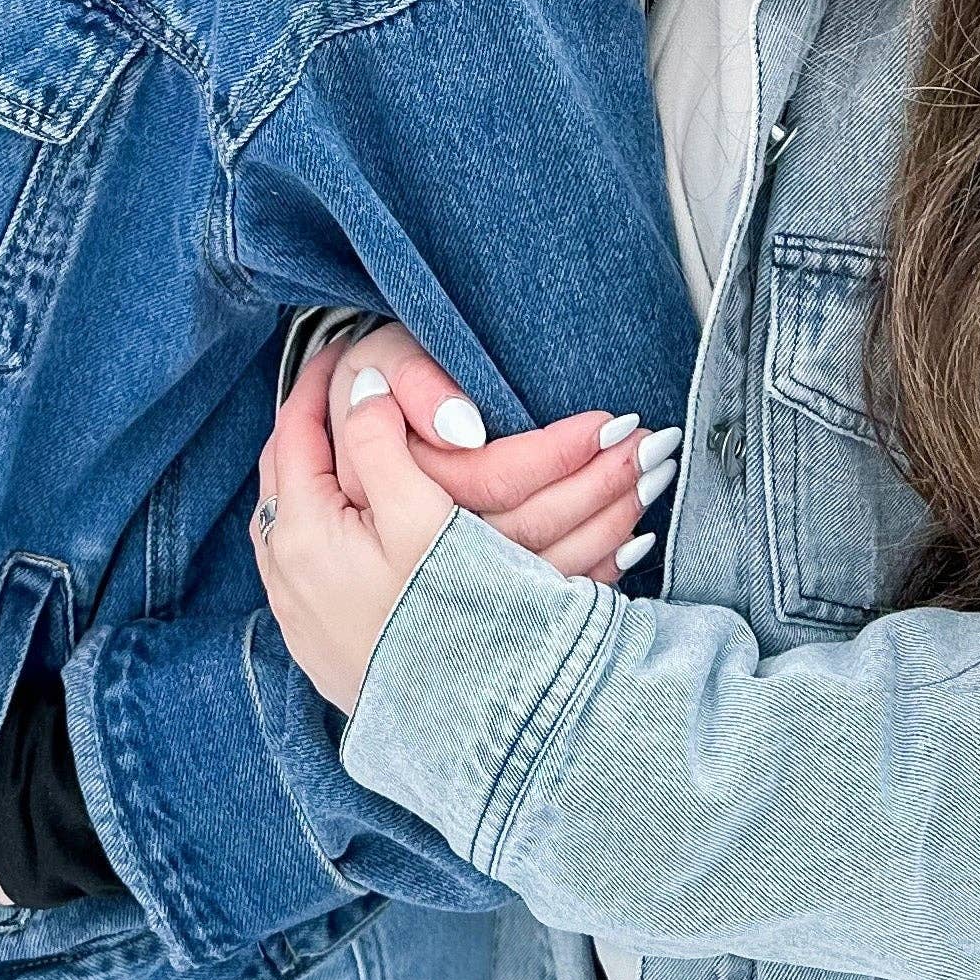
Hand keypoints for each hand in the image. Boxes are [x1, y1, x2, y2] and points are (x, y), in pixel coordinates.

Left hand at [252, 341, 452, 712]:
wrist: (465, 731)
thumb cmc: (442, 619)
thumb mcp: (419, 517)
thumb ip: (380, 444)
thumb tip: (358, 392)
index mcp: (301, 534)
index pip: (292, 438)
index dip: (314, 392)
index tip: (336, 358)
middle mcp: (285, 576)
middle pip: (284, 480)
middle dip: (306, 433)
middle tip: (332, 396)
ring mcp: (298, 617)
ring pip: (290, 524)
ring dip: (310, 481)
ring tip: (338, 450)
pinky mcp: (320, 647)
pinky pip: (304, 565)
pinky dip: (321, 528)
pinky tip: (349, 527)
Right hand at [329, 322, 672, 585]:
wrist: (323, 475)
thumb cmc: (360, 402)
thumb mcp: (372, 370)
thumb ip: (411, 387)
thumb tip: (467, 428)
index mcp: (403, 499)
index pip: (494, 480)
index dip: (557, 452)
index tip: (610, 421)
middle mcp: (430, 556)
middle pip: (532, 527)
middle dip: (603, 484)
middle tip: (656, 446)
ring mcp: (454, 590)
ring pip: (547, 567)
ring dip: (612, 520)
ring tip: (656, 475)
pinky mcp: (475, 609)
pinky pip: (546, 599)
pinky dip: (597, 570)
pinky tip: (632, 542)